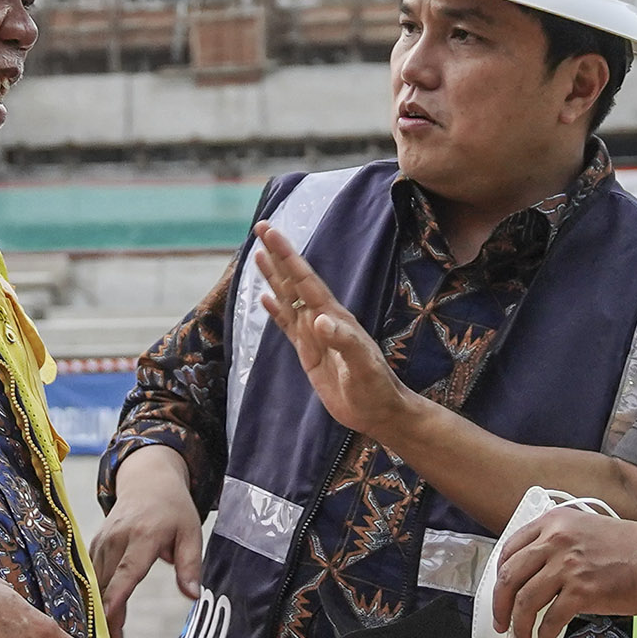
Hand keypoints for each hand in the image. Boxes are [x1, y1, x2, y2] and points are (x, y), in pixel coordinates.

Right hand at [95, 446, 203, 637]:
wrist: (147, 480)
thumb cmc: (174, 509)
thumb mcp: (191, 532)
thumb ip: (190, 566)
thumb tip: (193, 596)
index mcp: (144, 535)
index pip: (128, 570)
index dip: (117, 596)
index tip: (108, 619)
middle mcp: (118, 538)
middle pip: (107, 584)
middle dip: (107, 619)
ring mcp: (102, 541)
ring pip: (95, 584)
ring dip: (99, 614)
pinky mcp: (94, 546)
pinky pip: (90, 577)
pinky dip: (92, 598)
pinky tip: (96, 622)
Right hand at [250, 224, 412, 442]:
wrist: (379, 411)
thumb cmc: (375, 388)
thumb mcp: (362, 365)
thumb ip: (343, 341)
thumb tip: (319, 319)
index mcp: (334, 316)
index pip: (305, 279)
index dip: (287, 255)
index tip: (271, 232)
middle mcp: (323, 319)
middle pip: (294, 280)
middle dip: (278, 254)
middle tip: (261, 226)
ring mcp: (315, 335)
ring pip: (288, 299)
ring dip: (273, 277)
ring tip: (258, 254)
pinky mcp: (309, 352)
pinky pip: (288, 326)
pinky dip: (275, 311)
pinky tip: (264, 300)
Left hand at [490, 503, 636, 637]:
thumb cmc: (629, 546)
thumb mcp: (584, 528)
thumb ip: (557, 543)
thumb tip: (535, 574)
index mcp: (554, 522)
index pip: (510, 549)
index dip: (499, 577)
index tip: (501, 592)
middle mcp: (556, 540)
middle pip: (510, 576)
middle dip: (500, 605)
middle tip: (501, 622)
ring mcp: (568, 565)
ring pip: (525, 600)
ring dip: (518, 624)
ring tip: (521, 637)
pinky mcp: (582, 590)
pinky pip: (551, 617)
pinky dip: (543, 632)